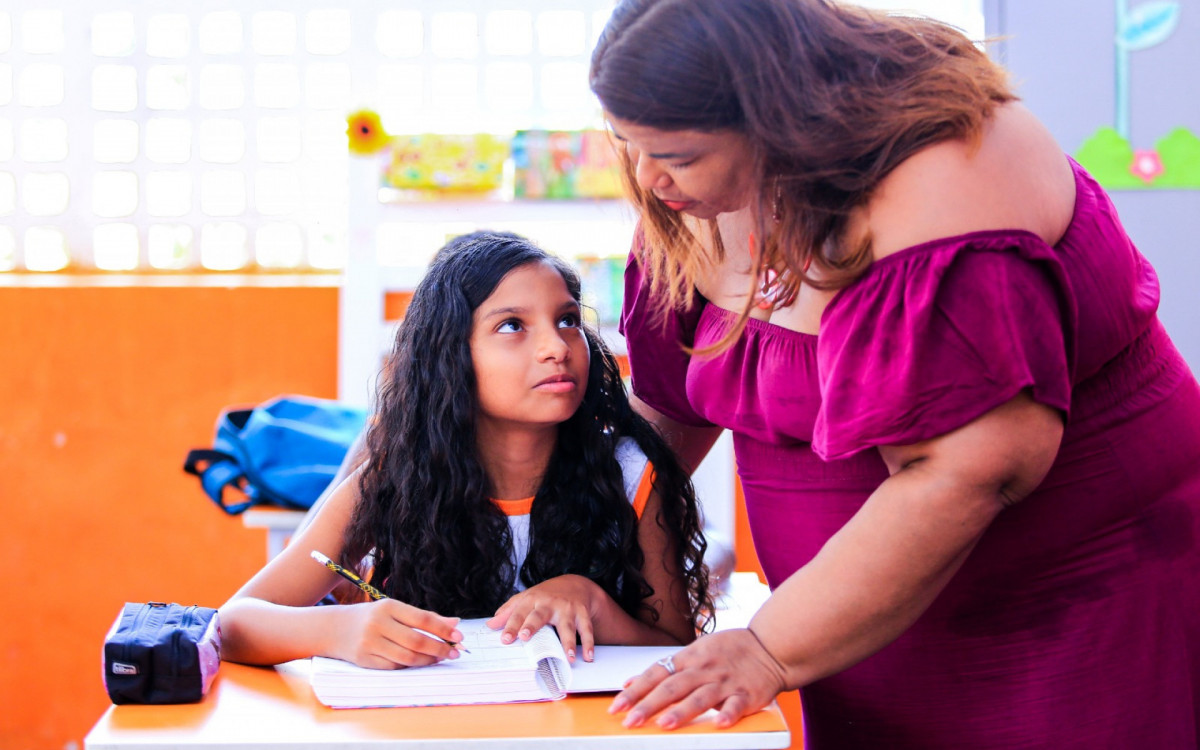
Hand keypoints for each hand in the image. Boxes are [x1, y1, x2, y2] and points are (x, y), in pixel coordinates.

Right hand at [330, 598, 464, 668]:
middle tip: (454, 653)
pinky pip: (394, 667)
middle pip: (416, 640)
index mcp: (388, 606)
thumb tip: (454, 624)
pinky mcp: (364, 660)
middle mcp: (378, 623)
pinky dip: (411, 666)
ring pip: (407, 657)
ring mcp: (369, 643)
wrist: (333, 628)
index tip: (459, 637)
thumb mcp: (395, 610)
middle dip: (439, 648)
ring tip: (440, 658)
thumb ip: (424, 617)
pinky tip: (421, 662)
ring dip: (428, 660)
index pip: (423, 619)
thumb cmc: (371, 617)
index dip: (443, 629)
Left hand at [487, 574, 603, 661]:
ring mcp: (567, 608)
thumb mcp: (526, 599)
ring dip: (568, 642)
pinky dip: (589, 644)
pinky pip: (586, 629)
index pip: (519, 613)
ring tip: (569, 657)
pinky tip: (588, 657)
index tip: (505, 639)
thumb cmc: (546, 596)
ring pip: (567, 626)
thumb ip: (508, 612)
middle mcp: (549, 603)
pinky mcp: (582, 614)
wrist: (576, 584)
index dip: (510, 625)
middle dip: (532, 625)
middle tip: (526, 637)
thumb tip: (490, 626)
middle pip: (539, 615)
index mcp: (532, 599)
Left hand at [610, 628, 788, 729]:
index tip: (617, 705)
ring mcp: (725, 682)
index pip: (656, 673)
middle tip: (630, 720)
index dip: (636, 690)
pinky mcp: (747, 694)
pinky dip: (729, 714)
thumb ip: (665, 668)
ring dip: (682, 711)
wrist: (769, 646)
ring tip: (664, 725)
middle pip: (673, 687)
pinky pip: (737, 705)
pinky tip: (719, 723)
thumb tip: (631, 681)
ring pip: (701, 697)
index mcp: (689, 658)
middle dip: (649, 704)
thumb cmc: (728, 650)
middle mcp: (704, 669)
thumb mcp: (694, 652)